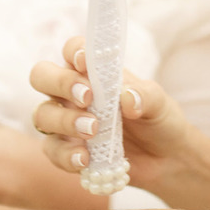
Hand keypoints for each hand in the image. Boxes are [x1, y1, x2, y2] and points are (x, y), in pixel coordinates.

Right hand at [28, 36, 192, 195]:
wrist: (168, 160)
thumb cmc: (160, 120)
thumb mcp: (159, 103)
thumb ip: (145, 96)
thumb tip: (127, 98)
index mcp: (94, 72)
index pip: (71, 50)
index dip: (73, 51)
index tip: (85, 62)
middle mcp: (73, 93)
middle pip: (42, 76)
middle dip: (59, 83)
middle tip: (87, 98)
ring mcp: (67, 122)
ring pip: (42, 114)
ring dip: (63, 120)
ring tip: (93, 131)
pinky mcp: (68, 151)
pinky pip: (52, 150)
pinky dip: (65, 154)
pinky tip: (84, 159)